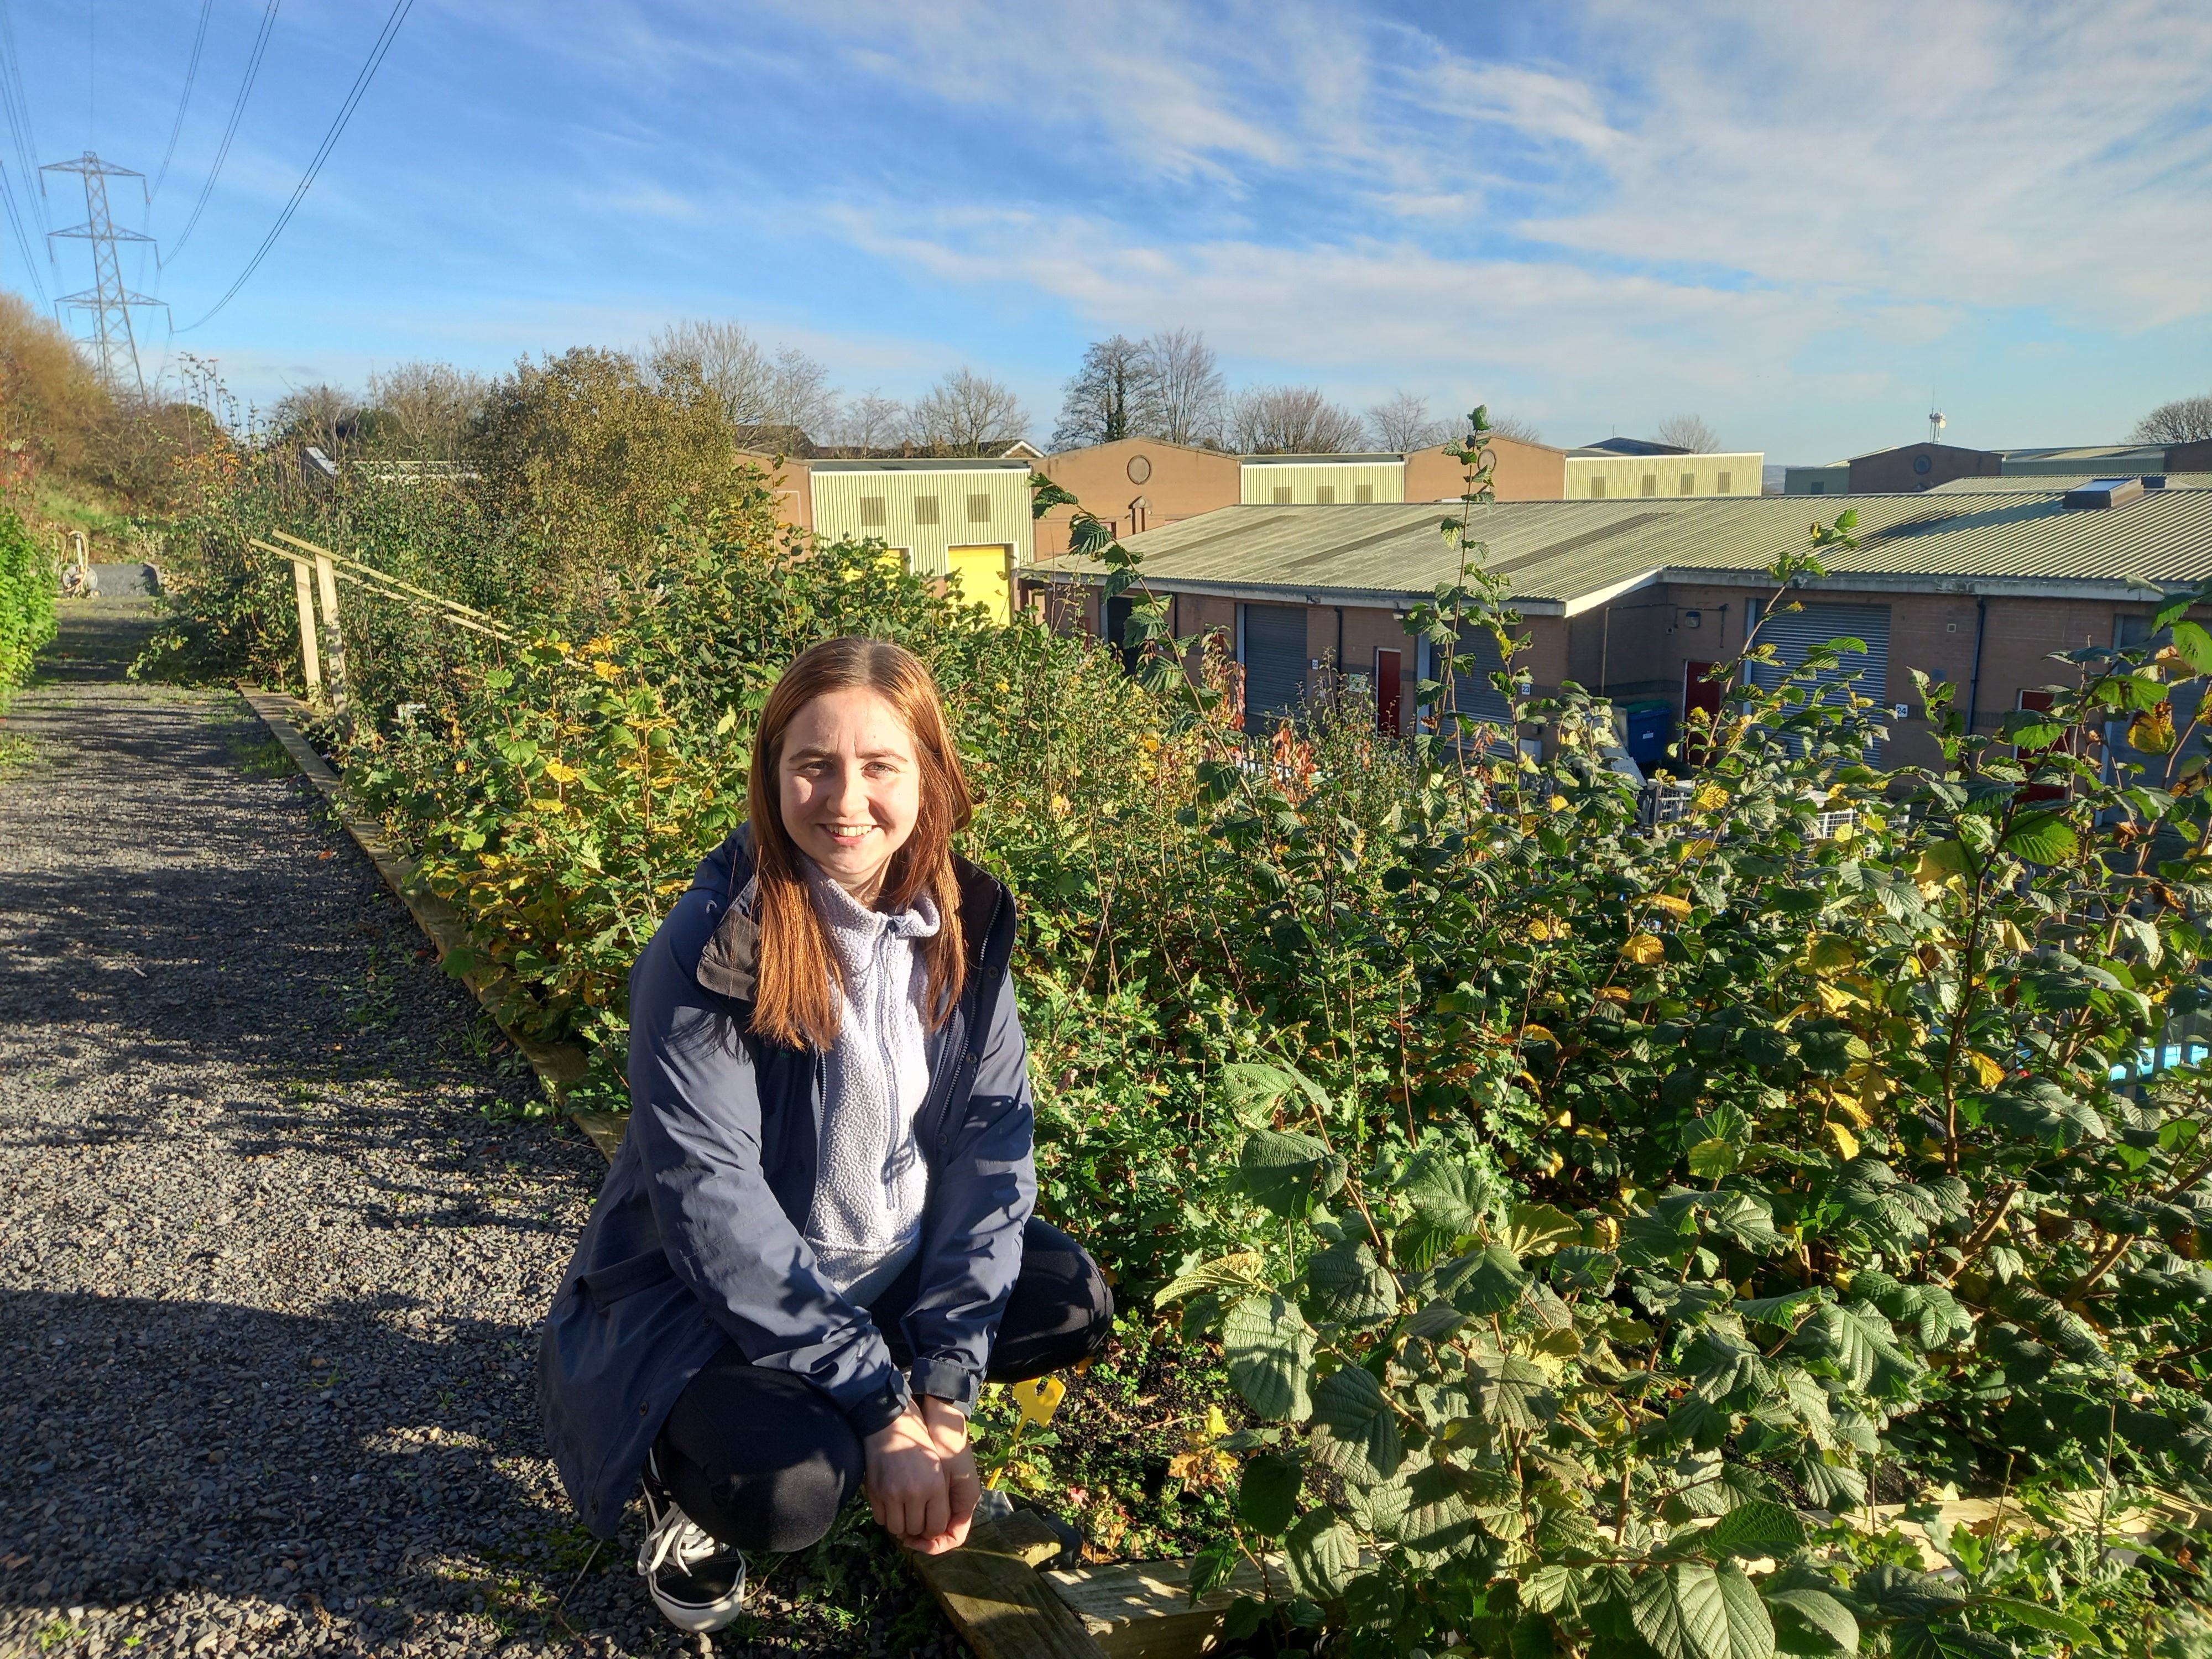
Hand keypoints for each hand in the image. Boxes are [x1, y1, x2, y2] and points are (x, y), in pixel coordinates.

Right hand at [863, 1398, 976, 1553]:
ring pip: (896, 1529)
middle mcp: (914, 1493)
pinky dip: (885, 1516)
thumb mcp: (936, 1469)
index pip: (936, 1526)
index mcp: (935, 1486)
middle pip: (915, 1529)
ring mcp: (892, 1494)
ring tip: (902, 1511)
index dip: (933, 1528)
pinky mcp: (875, 1493)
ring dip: (900, 1523)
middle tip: (915, 1515)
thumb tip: (934, 1527)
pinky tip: (890, 1504)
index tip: (930, 1521)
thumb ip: (937, 1497)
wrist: (891, 1426)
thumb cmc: (918, 1446)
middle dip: (916, 1527)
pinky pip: (880, 1519)